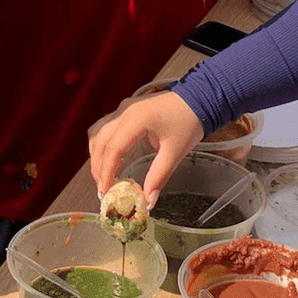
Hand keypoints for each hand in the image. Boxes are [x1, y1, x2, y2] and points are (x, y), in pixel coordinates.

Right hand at [88, 92, 203, 207]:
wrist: (199, 97)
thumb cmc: (190, 119)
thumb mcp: (176, 151)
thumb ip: (159, 176)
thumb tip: (148, 200)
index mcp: (136, 118)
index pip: (113, 149)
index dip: (106, 172)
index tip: (106, 191)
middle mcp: (125, 111)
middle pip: (100, 141)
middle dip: (98, 167)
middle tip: (103, 188)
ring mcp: (124, 108)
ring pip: (98, 132)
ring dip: (97, 154)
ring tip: (103, 175)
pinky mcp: (127, 109)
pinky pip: (105, 126)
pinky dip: (103, 144)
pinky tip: (109, 157)